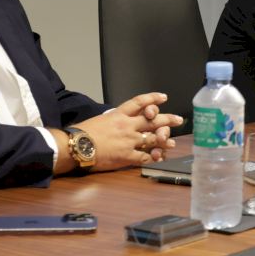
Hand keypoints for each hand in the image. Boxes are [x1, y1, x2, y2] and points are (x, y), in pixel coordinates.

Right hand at [61, 92, 182, 172]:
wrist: (76, 146)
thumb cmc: (82, 133)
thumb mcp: (100, 119)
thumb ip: (113, 119)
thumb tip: (119, 119)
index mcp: (119, 114)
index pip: (139, 102)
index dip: (153, 99)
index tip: (163, 97)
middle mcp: (127, 125)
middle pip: (152, 120)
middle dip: (167, 120)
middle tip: (178, 119)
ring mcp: (129, 141)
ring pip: (152, 138)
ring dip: (163, 140)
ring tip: (171, 142)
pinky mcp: (127, 156)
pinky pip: (144, 156)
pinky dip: (152, 157)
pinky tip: (158, 158)